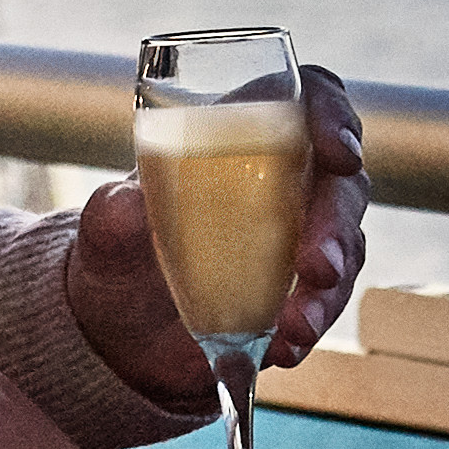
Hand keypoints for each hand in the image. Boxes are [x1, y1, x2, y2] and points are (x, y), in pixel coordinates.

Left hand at [67, 63, 371, 412]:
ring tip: (294, 326)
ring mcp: (300, 239)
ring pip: (345, 247)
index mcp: (242, 137)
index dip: (333, 116)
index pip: (310, 99)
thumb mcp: (104, 234)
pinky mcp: (303, 293)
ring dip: (328, 289)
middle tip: (316, 267)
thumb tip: (124, 205)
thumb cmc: (118, 256)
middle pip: (341, 182)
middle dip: (336, 225)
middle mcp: (284, 181)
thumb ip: (110, 215)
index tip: (339, 153)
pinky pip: (327, 302)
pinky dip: (311, 325)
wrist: (123, 333)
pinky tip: (283, 348)